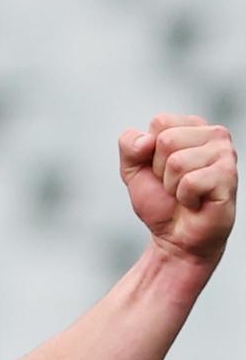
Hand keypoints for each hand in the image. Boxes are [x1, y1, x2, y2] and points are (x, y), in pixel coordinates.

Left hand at [119, 114, 236, 262]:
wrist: (175, 237)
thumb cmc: (159, 200)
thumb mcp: (132, 169)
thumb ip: (129, 145)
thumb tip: (145, 141)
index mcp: (192, 126)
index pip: (160, 122)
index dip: (149, 151)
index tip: (160, 169)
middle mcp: (214, 135)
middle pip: (167, 140)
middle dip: (160, 169)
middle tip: (174, 184)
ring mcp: (226, 155)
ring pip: (177, 161)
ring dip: (172, 185)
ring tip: (184, 193)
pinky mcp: (229, 177)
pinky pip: (190, 181)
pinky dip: (184, 197)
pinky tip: (195, 202)